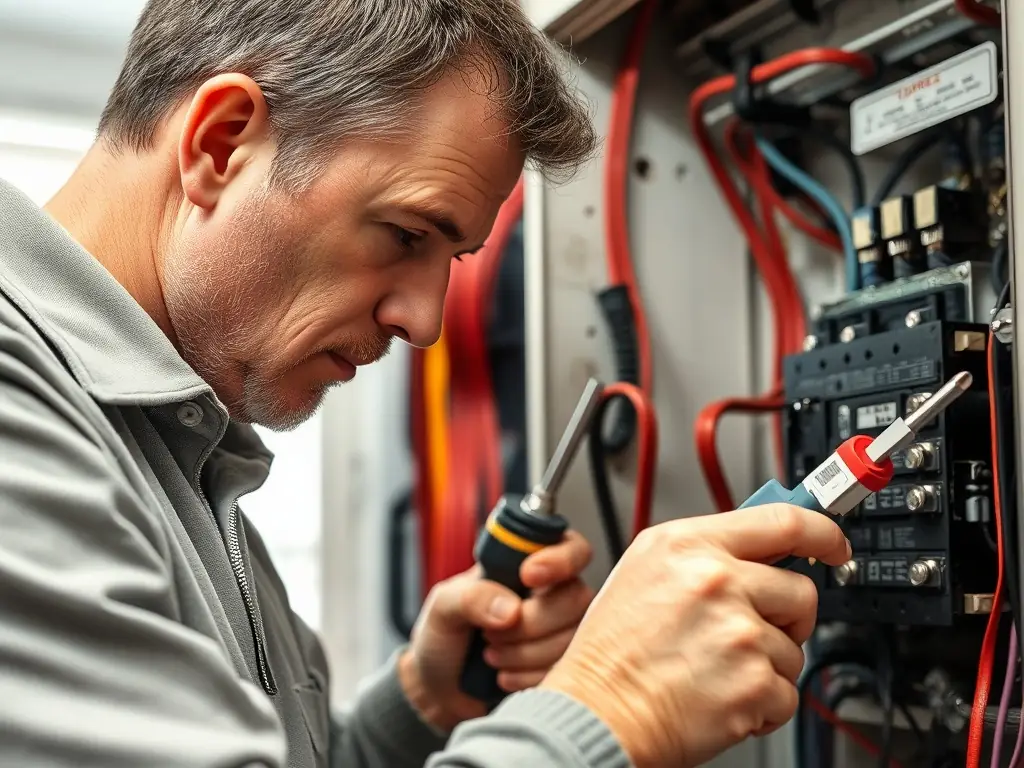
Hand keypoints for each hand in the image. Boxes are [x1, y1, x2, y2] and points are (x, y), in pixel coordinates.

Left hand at [399, 530, 594, 730]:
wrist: (440, 690)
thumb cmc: (442, 638)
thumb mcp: (443, 607)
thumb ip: (471, 597)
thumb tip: (511, 609)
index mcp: (527, 565)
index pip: (571, 548)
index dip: (559, 559)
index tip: (528, 575)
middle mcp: (552, 595)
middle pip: (575, 598)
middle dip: (531, 622)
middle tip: (489, 633)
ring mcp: (561, 633)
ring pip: (573, 639)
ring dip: (526, 653)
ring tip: (490, 655)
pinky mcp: (562, 668)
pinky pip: (567, 671)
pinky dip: (530, 677)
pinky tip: (503, 675)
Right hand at [539, 504, 850, 767]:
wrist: (598, 712)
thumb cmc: (613, 650)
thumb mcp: (645, 570)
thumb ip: (703, 552)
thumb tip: (761, 548)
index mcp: (689, 544)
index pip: (784, 522)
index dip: (822, 533)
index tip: (834, 545)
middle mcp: (716, 580)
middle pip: (800, 590)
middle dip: (787, 616)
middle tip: (749, 633)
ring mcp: (738, 632)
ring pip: (795, 647)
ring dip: (766, 665)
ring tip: (717, 670)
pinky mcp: (753, 683)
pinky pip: (787, 692)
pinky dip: (762, 704)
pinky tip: (721, 696)